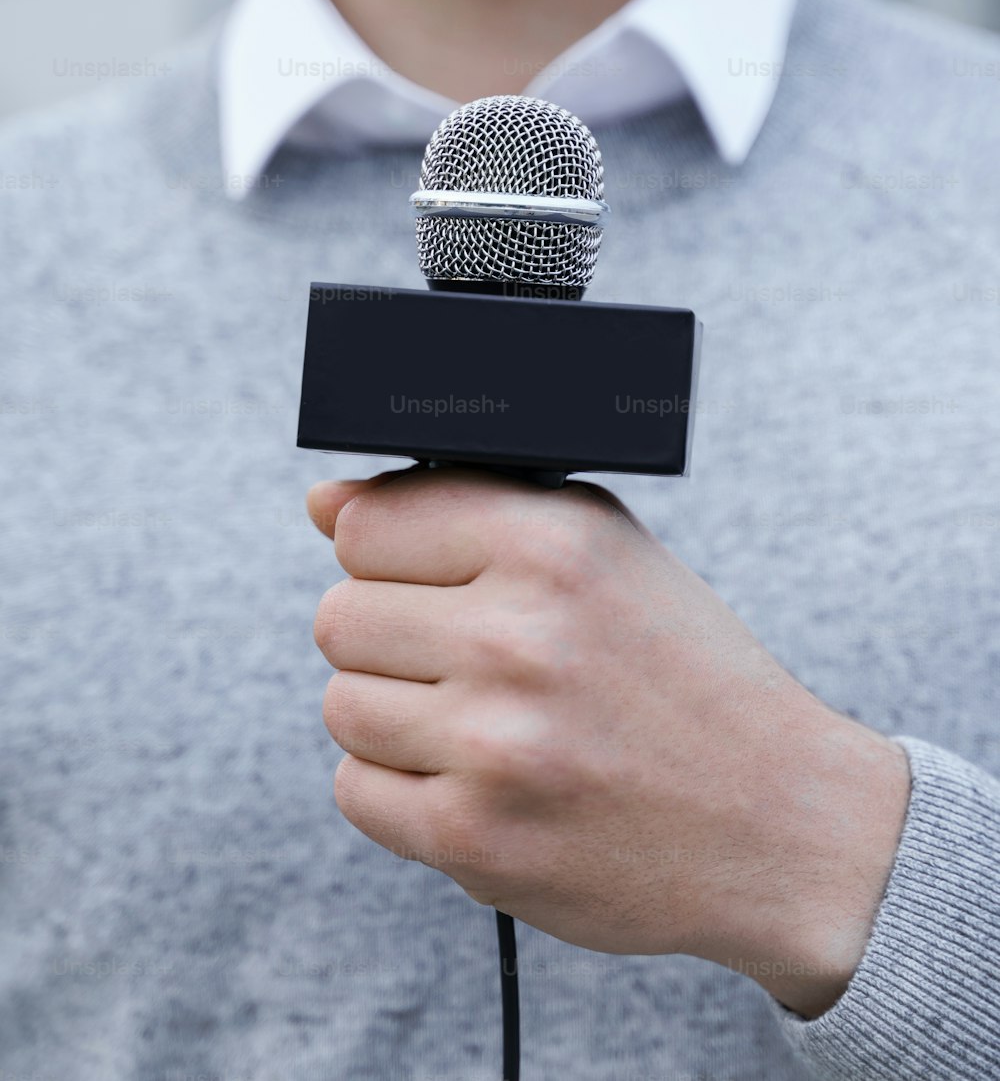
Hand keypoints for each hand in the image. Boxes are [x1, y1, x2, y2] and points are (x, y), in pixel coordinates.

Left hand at [309, 466, 909, 1017]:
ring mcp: (494, 745)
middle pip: (339, 617)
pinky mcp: (476, 840)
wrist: (781, 820)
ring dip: (393, 714)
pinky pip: (356, 790)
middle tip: (464, 662)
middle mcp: (519, 636)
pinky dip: (401, 786)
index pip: (364, 525)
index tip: (428, 582)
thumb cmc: (683, 672)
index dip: (387, 555)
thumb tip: (325, 503)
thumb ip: (463, 505)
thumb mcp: (604, 549)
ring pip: (341, 704)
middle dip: (389, 637)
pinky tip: (474, 777)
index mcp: (552, 545)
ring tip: (478, 722)